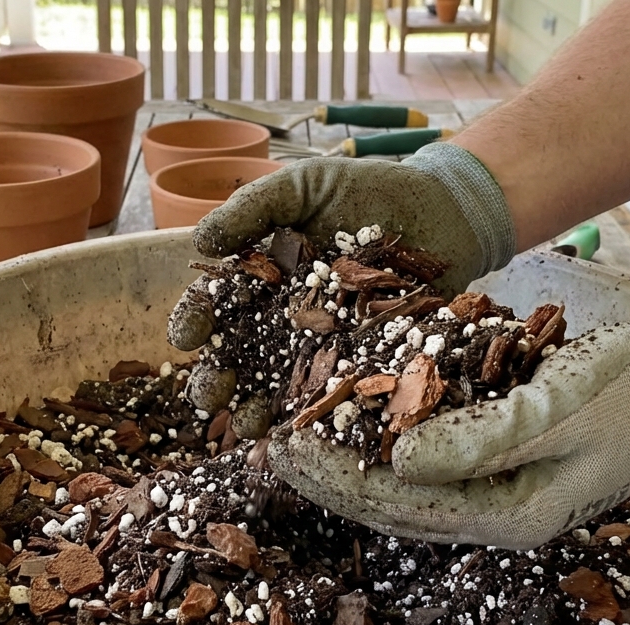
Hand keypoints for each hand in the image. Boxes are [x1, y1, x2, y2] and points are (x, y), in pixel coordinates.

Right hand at [170, 142, 516, 418]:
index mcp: (258, 279)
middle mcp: (282, 320)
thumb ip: (254, 208)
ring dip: (256, 410)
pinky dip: (316, 417)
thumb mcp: (303, 186)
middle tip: (210, 396)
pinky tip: (302, 433)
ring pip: (276, 388)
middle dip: (215, 381)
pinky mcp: (362, 365)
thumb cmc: (367, 191)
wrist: (443, 211)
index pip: (215, 307)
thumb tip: (201, 243)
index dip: (194, 323)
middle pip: (237, 358)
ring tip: (250, 424)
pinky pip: (334, 396)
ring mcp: (321, 347)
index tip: (187, 337)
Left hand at [268, 315, 629, 547]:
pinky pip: (434, 473)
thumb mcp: (560, 403)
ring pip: (409, 496)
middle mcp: (500, 517)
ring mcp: (504, 499)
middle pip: (395, 508)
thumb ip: (482, 435)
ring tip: (301, 445)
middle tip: (274, 448)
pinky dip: (389, 454)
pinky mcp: (507, 472)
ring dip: (352, 471)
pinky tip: (360, 432)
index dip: (338, 477)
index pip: (402, 504)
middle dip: (332, 480)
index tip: (288, 446)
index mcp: (511, 512)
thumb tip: (398, 459)